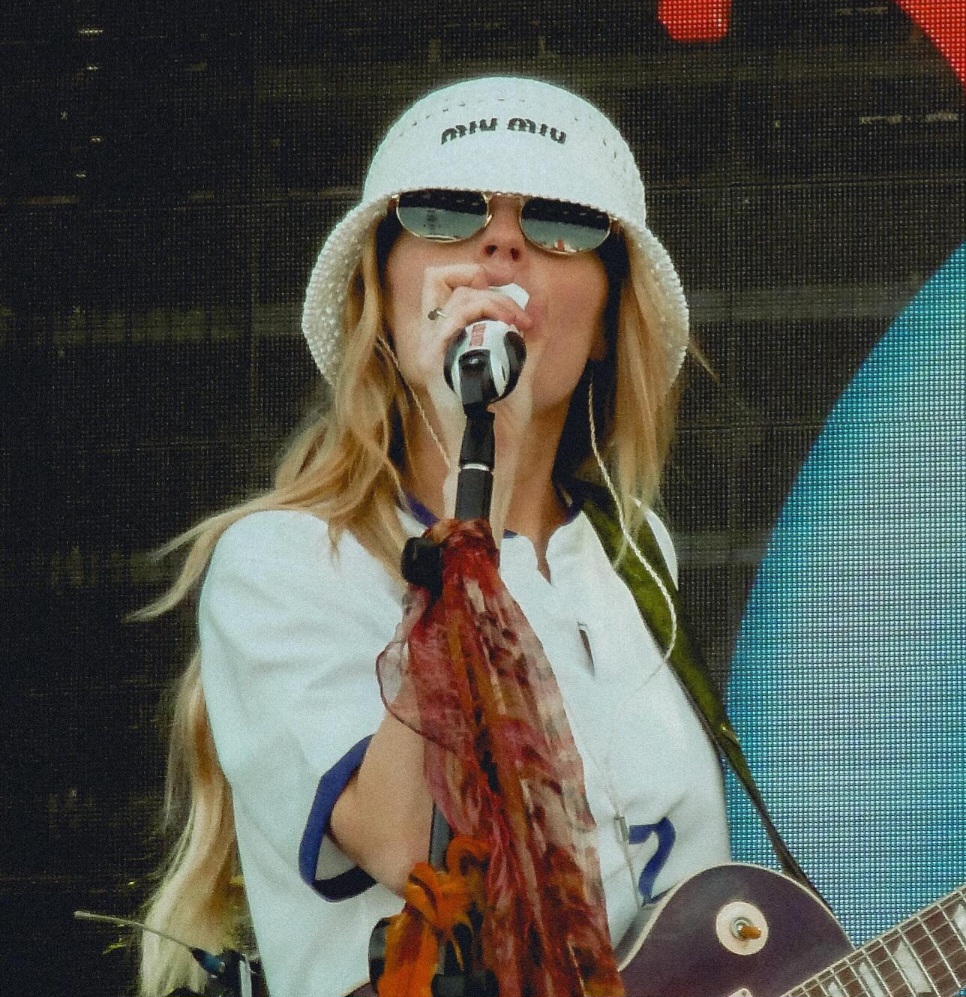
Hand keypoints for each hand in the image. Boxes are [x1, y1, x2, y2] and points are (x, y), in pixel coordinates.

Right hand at [398, 264, 541, 501]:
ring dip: (495, 300)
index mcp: (446, 337)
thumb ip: (531, 333)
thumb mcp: (522, 365)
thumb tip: (541, 297)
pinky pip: (450, 322)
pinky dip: (482, 313)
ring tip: (520, 323)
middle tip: (513, 301)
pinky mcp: (434, 364)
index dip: (473, 272)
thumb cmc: (503, 415)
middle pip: (437, 279)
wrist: (495, 449)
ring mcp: (431, 351)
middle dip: (482, 277)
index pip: (443, 284)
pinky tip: (507, 328)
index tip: (506, 282)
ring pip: (454, 296)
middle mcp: (432, 340)